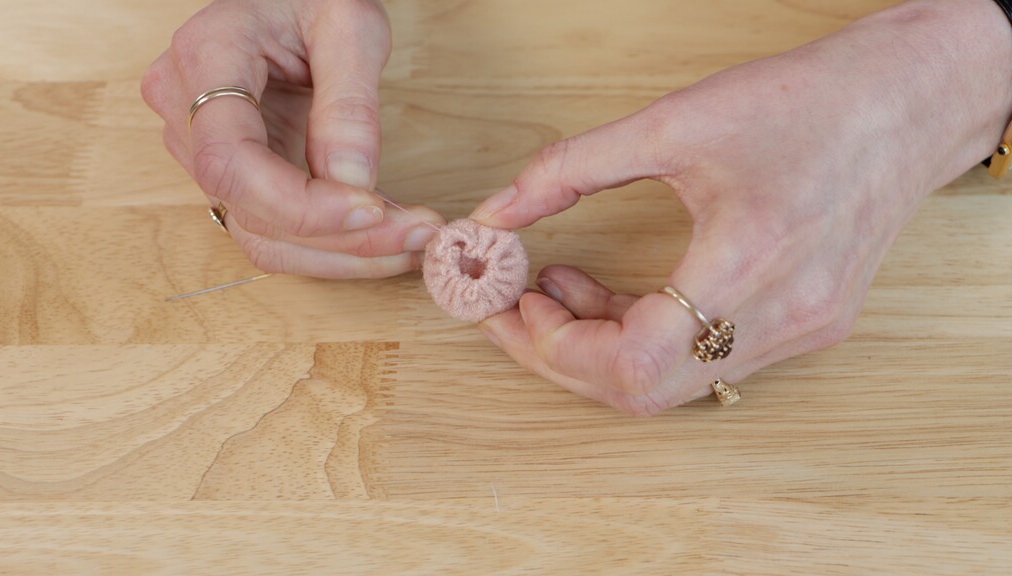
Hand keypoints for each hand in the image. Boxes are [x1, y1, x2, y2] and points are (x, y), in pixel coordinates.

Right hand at [141, 0, 442, 277]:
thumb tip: (353, 182)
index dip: (299, 204)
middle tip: (420, 236)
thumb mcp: (350, 23)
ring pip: (262, 237)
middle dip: (341, 240)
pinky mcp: (234, 177)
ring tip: (412, 241)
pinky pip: (276, 232)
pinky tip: (385, 237)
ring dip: (342, 255)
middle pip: (250, 212)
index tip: (370, 210)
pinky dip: (333, 246)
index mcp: (205, 57)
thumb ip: (350, 101)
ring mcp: (202, 151)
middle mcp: (185, 113)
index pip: (231, 161)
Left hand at [472, 0, 1011, 414]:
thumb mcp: (672, 120)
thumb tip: (497, 212)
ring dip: (603, 347)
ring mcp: (800, 330)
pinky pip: (707, 360)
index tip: (514, 304)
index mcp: (746, 261)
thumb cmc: (803, 102)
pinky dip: (648, 339)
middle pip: (645, 390)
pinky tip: (610, 295)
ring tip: (557, 288)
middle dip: (563, 356)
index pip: (631, 362)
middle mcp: (781, 316)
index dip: (556, 346)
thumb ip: (570, 168)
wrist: (903, 103)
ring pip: (674, 381)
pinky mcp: (807, 326)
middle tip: (516, 311)